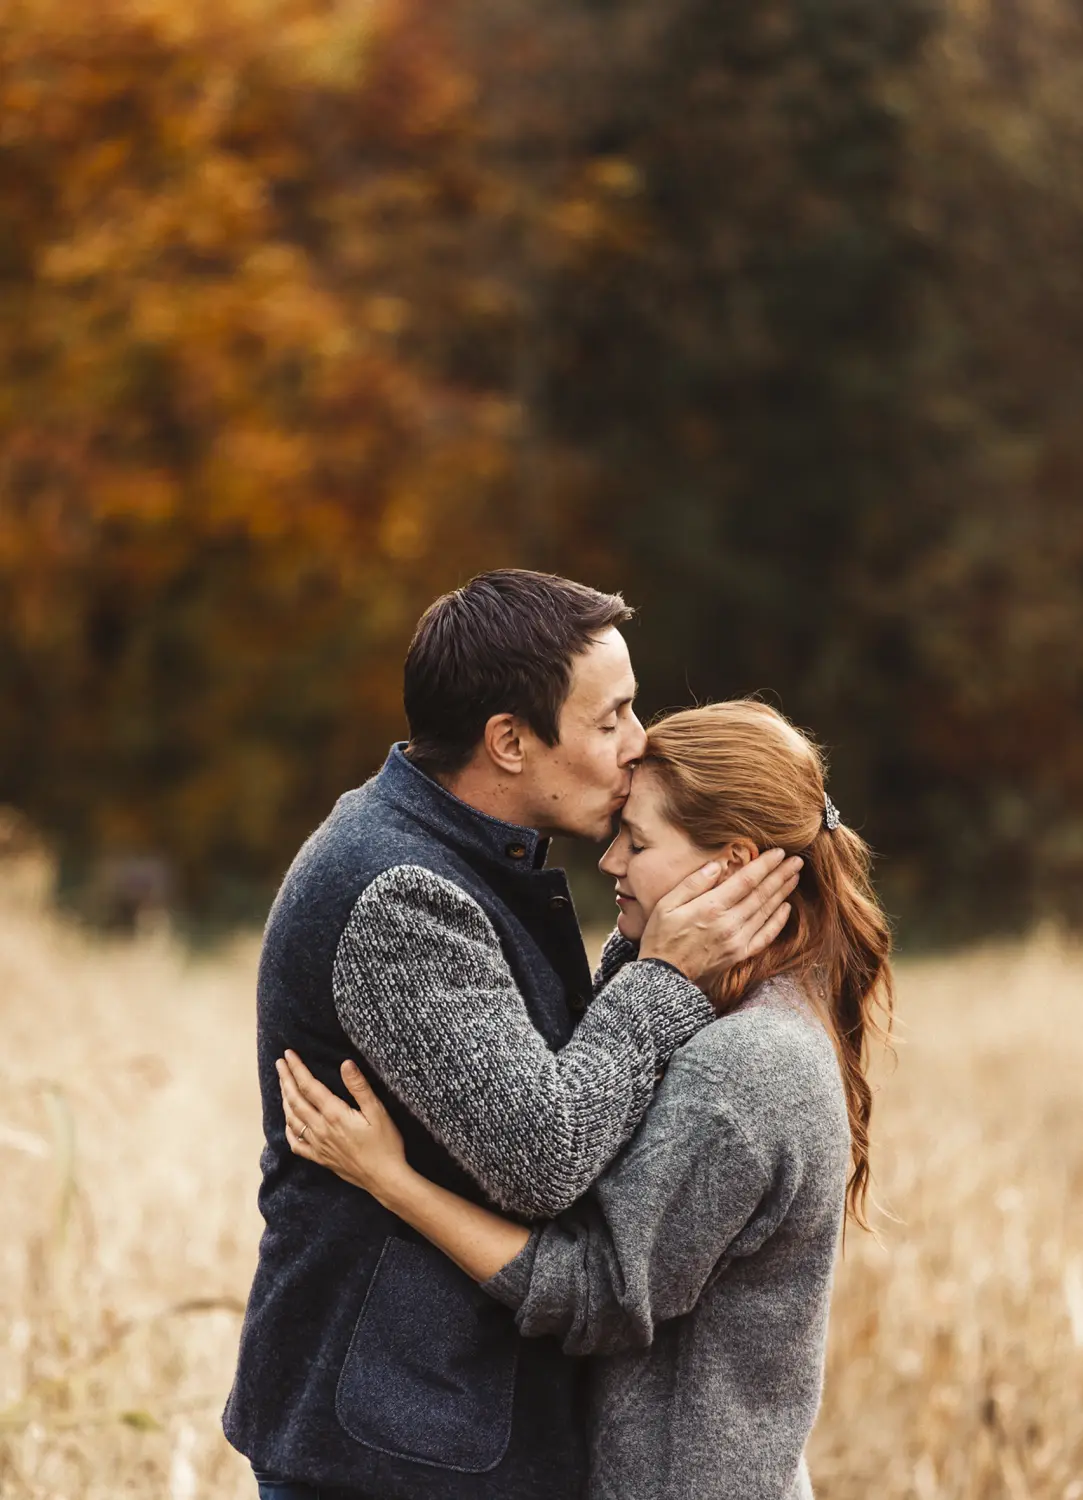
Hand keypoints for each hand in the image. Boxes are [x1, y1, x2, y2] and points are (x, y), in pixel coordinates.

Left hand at [277, 1050, 408, 1202]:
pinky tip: (288, 1122)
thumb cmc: (386, 1144)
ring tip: (283, 1085)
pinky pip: (296, 1144)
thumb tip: (345, 1063)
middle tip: (280, 1063)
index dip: (297, 1069)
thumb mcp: (378, 1111)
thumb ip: (359, 1087)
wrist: (385, 1178)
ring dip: (285, 1100)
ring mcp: (318, 1145)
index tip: (288, 1054)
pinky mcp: (320, 1158)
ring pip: (293, 1119)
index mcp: (334, 1114)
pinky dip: (289, 1130)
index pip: (308, 1086)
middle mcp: (321, 1129)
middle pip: (296, 1100)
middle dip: (286, 1079)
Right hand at [638, 848, 801, 984]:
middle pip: (762, 894)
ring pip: (767, 912)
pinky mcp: (740, 955)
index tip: (779, 852)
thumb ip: (693, 883)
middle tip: (797, 861)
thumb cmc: (661, 937)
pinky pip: (765, 936)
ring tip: (794, 878)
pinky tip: (786, 909)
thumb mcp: (666, 904)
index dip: (765, 865)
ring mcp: (737, 940)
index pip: (746, 880)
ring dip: (783, 893)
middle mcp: (729, 923)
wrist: (664, 977)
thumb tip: (717, 865)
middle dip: (781, 875)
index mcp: (711, 906)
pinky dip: (778, 921)